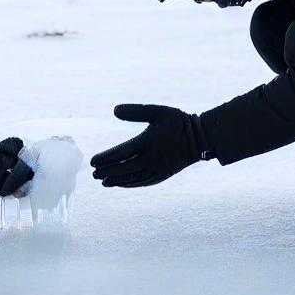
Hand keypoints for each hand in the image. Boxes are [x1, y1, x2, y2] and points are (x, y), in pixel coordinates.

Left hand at [91, 104, 211, 187]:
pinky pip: (142, 182)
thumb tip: (114, 110)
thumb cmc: (178, 122)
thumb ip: (136, 111)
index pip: (122, 153)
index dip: (106, 158)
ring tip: (103, 181)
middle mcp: (152, 159)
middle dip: (107, 172)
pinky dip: (129, 184)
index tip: (93, 161)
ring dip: (116, 181)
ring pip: (132, 178)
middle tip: (94, 173)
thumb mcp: (158, 111)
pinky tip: (119, 184)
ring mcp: (157, 169)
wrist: (200, 139)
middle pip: (124, 169)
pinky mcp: (162, 176)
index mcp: (148, 142)